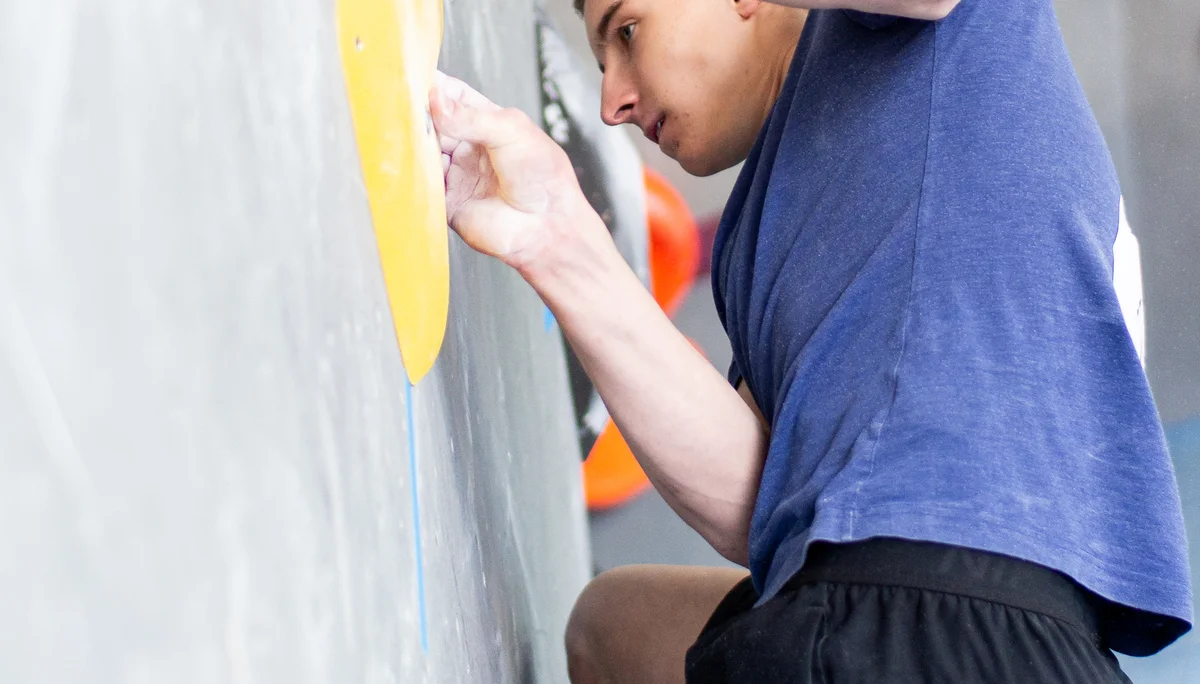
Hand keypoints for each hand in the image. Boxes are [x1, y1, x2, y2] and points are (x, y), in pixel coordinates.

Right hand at [429, 72, 586, 272]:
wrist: (546, 227)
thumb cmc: (544, 178)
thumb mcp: (512, 131)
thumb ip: (472, 117)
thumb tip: (436, 101)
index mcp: (487, 122)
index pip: (452, 96)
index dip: (433, 86)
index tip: (412, 78)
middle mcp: (468, 147)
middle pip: (431, 124)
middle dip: (417, 116)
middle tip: (404, 109)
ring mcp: (457, 174)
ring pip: (422, 152)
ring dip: (414, 144)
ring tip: (410, 137)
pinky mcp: (448, 202)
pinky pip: (422, 185)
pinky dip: (414, 174)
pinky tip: (416, 164)